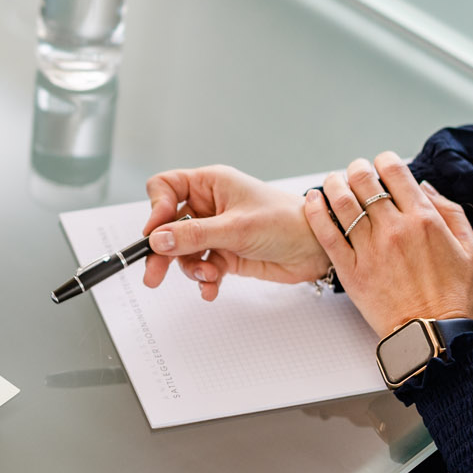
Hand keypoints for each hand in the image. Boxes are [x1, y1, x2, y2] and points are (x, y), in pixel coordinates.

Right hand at [140, 165, 332, 300]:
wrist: (318, 248)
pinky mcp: (226, 254)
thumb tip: (158, 240)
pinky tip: (212, 288)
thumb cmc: (287, 221)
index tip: (155, 234)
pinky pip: (202, 267)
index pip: (166, 188)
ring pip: (183, 251)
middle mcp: (210, 205)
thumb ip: (194, 236)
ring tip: (207, 276)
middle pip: (169, 225)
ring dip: (190, 268)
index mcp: (210, 184)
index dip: (156, 209)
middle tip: (153, 276)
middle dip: (162, 251)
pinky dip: (204, 279)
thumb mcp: (236, 227)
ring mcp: (217, 231)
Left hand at [303, 153, 472, 337]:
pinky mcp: (351, 270)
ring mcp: (371, 249)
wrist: (435, 335)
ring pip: (343, 201)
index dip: (384, 160)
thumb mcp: (470, 248)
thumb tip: (424, 186)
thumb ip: (450, 211)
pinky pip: (327, 233)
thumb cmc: (455, 295)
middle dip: (358, 169)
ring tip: (333, 182)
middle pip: (364, 180)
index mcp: (425, 219)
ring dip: (334, 183)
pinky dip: (316, 211)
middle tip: (356, 172)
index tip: (381, 164)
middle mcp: (395, 228)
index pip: (395, 172)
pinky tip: (313, 200)